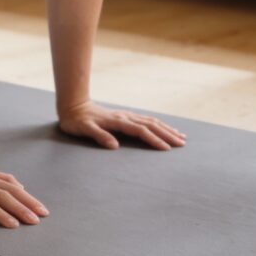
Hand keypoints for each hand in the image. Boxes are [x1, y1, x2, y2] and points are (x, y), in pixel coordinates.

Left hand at [59, 101, 185, 149]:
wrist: (73, 106)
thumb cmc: (77, 121)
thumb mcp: (84, 130)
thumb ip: (99, 136)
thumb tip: (115, 146)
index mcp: (117, 121)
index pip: (140, 131)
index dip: (154, 140)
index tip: (166, 149)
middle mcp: (125, 117)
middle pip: (151, 125)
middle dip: (167, 134)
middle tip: (182, 144)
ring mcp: (126, 115)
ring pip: (151, 121)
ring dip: (166, 129)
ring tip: (181, 137)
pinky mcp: (125, 116)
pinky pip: (146, 120)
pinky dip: (158, 124)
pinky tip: (165, 128)